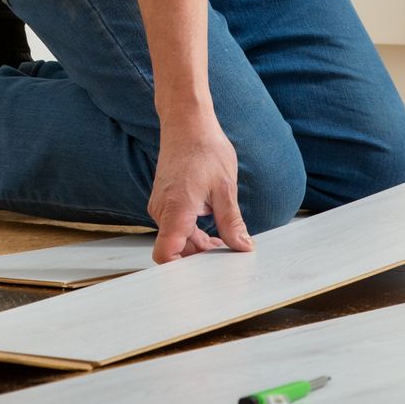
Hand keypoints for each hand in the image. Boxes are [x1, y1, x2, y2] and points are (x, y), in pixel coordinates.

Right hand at [148, 113, 254, 262]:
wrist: (187, 122)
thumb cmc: (204, 148)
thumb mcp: (225, 188)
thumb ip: (231, 222)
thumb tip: (242, 247)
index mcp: (176, 210)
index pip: (166, 254)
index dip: (179, 272)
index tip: (201, 280)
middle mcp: (163, 210)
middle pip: (175, 250)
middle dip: (198, 260)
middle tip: (227, 263)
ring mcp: (161, 205)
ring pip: (176, 238)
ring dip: (198, 246)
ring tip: (226, 246)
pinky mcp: (165, 200)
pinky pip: (176, 226)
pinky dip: (193, 233)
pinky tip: (214, 232)